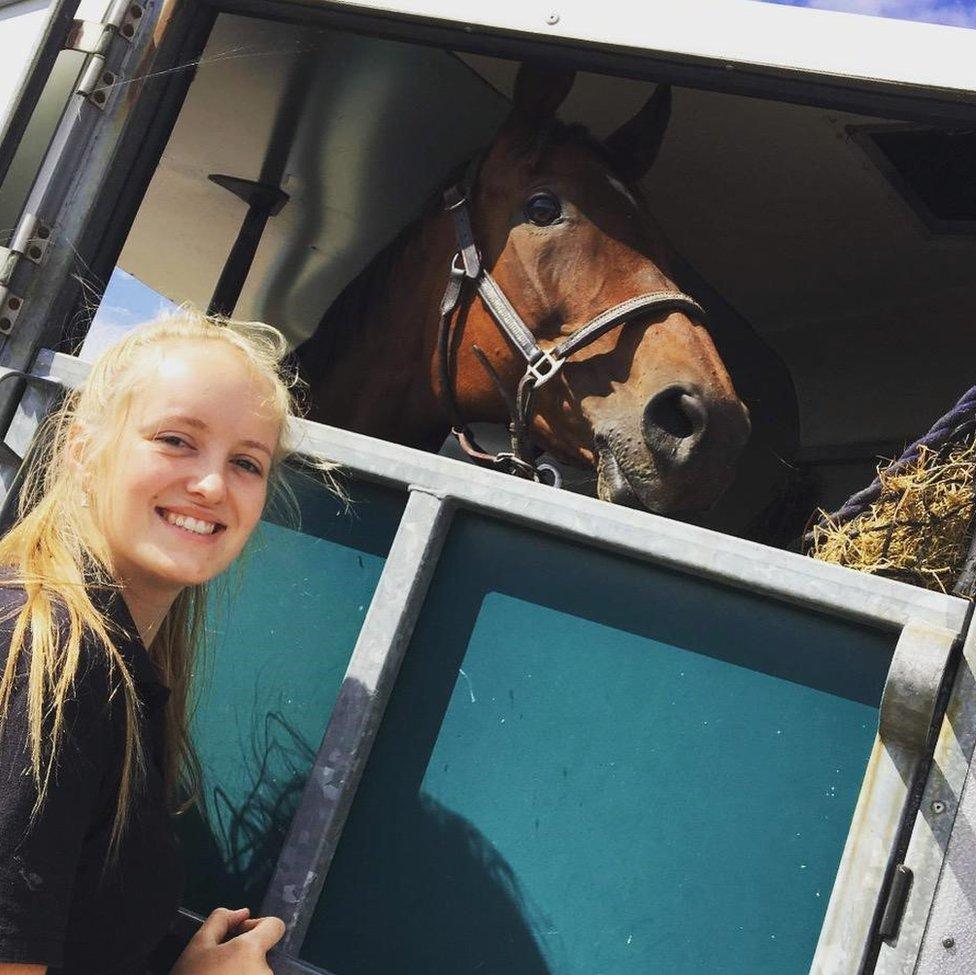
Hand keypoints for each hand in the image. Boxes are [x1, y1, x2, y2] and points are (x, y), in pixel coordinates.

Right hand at [171, 907, 285, 974]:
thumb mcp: (196, 946)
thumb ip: (220, 920)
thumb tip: (242, 913)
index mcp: (250, 951)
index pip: (275, 926)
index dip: (257, 925)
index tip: (241, 935)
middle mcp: (264, 972)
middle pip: (263, 953)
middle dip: (244, 955)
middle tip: (220, 966)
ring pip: (257, 972)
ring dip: (243, 972)